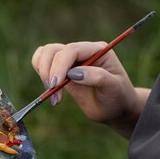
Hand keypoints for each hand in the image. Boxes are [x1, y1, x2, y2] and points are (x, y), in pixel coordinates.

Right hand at [32, 42, 148, 137]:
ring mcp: (70, 60)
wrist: (115, 109)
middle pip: (54, 50)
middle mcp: (82, 51)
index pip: (71, 50)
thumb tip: (73, 73)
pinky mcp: (61, 70)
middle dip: (49, 71)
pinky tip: (51, 91)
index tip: (56, 85)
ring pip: (45, 54)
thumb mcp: (113, 88)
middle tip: (53, 91)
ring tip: (53, 94)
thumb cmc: (118, 97)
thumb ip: (97, 77)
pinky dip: (41, 74)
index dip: (60, 65)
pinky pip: (42, 63)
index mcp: (97, 50)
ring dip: (43, 73)